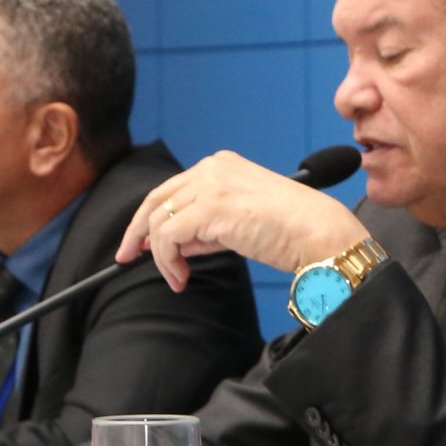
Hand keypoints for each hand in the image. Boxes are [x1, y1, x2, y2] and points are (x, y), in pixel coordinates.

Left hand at [118, 150, 367, 285]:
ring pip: (160, 221)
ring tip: (176, 279)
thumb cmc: (292, 230)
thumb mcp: (241, 223)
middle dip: (137, 231)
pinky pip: (169, 237)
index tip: (139, 243)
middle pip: (156, 199)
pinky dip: (167, 260)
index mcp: (221, 166)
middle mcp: (212, 169)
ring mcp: (210, 185)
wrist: (319, 232)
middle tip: (126, 257)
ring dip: (160, 256)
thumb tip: (180, 246)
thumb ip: (208, 228)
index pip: (172, 189)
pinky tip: (181, 276)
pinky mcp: (210, 208)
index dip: (150, 217)